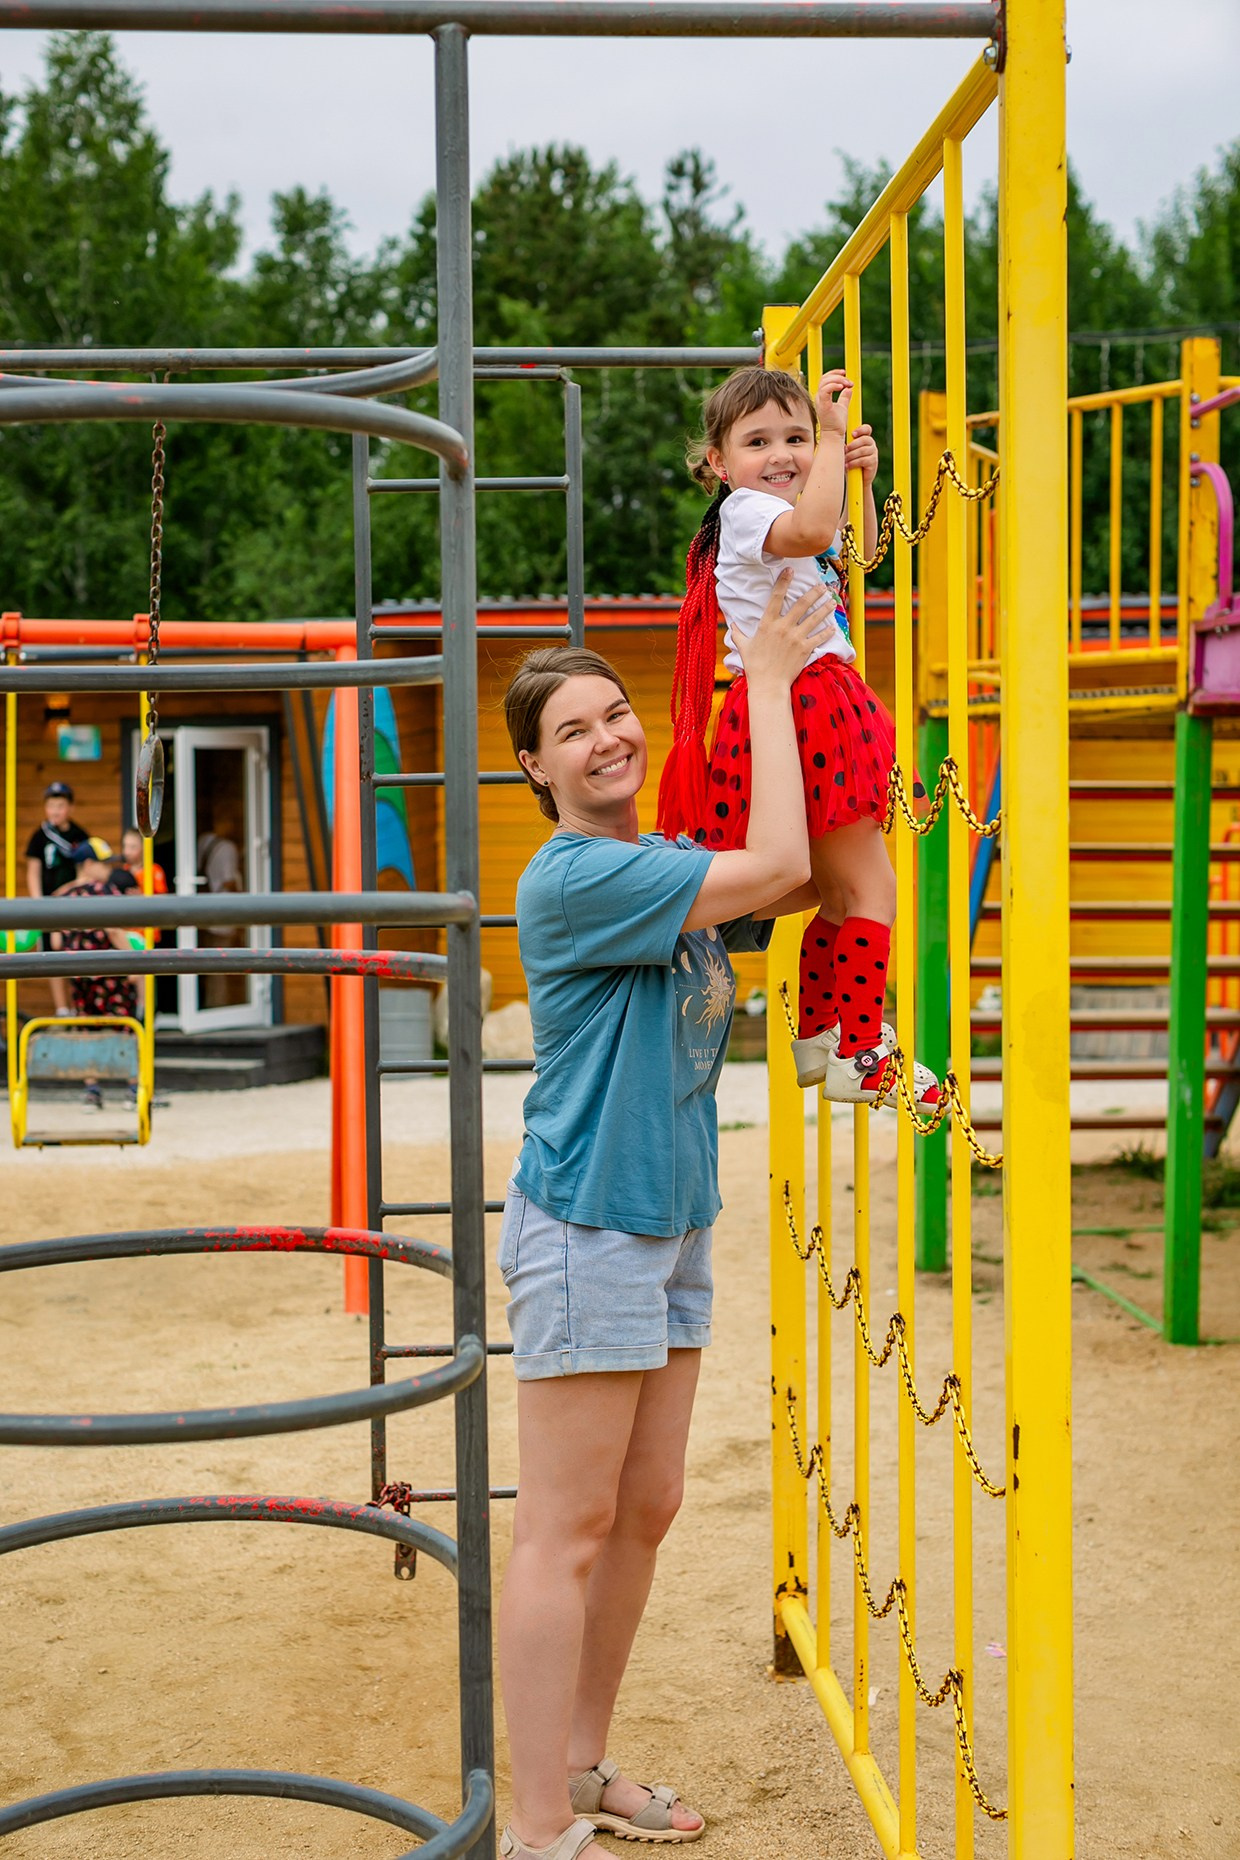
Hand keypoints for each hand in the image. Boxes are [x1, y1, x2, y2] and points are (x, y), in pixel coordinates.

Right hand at [733, 571, 833, 689]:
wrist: (768, 684)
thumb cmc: (755, 666)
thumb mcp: (744, 647)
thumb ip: (738, 634)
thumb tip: (732, 624)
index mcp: (768, 623)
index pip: (776, 596)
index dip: (784, 581)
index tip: (790, 570)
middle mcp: (783, 627)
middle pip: (802, 604)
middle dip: (814, 593)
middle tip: (822, 586)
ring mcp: (796, 638)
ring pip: (814, 618)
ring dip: (825, 608)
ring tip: (832, 601)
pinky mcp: (805, 649)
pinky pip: (819, 637)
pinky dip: (827, 631)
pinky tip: (833, 626)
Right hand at [815, 368, 853, 439]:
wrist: (834, 434)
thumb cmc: (836, 424)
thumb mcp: (842, 407)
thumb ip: (844, 397)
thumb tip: (849, 389)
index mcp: (822, 396)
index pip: (825, 379)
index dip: (834, 373)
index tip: (845, 374)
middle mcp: (819, 397)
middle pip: (824, 378)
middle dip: (838, 376)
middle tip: (849, 382)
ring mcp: (820, 401)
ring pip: (825, 382)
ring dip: (838, 380)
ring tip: (848, 384)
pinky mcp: (823, 405)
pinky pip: (825, 390)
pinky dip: (834, 386)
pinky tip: (842, 387)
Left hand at [844, 423, 878, 484]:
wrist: (857, 480)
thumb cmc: (850, 463)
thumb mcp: (847, 453)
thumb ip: (846, 446)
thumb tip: (840, 444)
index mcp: (865, 439)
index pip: (867, 429)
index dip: (861, 429)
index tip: (852, 434)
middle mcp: (871, 444)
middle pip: (865, 439)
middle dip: (853, 444)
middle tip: (845, 450)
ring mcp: (873, 453)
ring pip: (863, 450)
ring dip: (852, 455)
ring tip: (844, 460)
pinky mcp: (873, 462)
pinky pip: (863, 460)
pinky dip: (854, 463)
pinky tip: (847, 466)